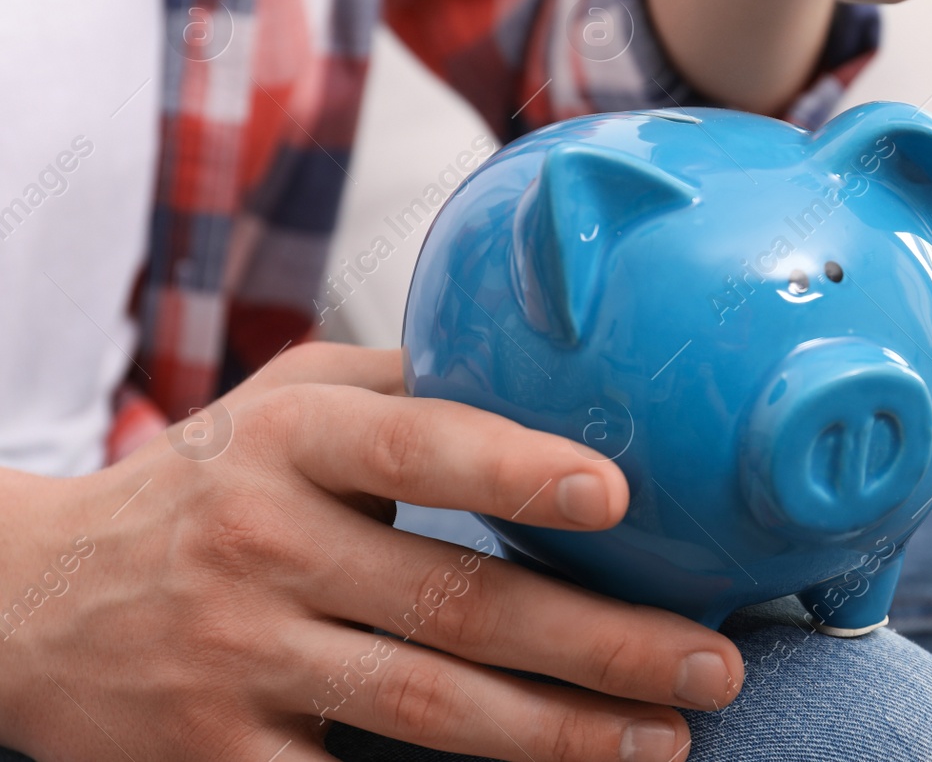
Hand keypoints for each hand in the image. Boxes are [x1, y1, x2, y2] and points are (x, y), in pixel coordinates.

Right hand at [0, 344, 741, 761]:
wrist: (32, 600)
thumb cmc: (203, 483)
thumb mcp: (283, 399)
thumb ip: (403, 381)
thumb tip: (543, 362)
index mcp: (292, 444)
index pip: (415, 445)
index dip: (514, 470)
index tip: (616, 494)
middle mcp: (265, 547)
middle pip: (457, 602)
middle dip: (600, 642)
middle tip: (710, 664)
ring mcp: (240, 659)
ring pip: (428, 706)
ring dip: (561, 733)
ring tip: (663, 739)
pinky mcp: (217, 754)